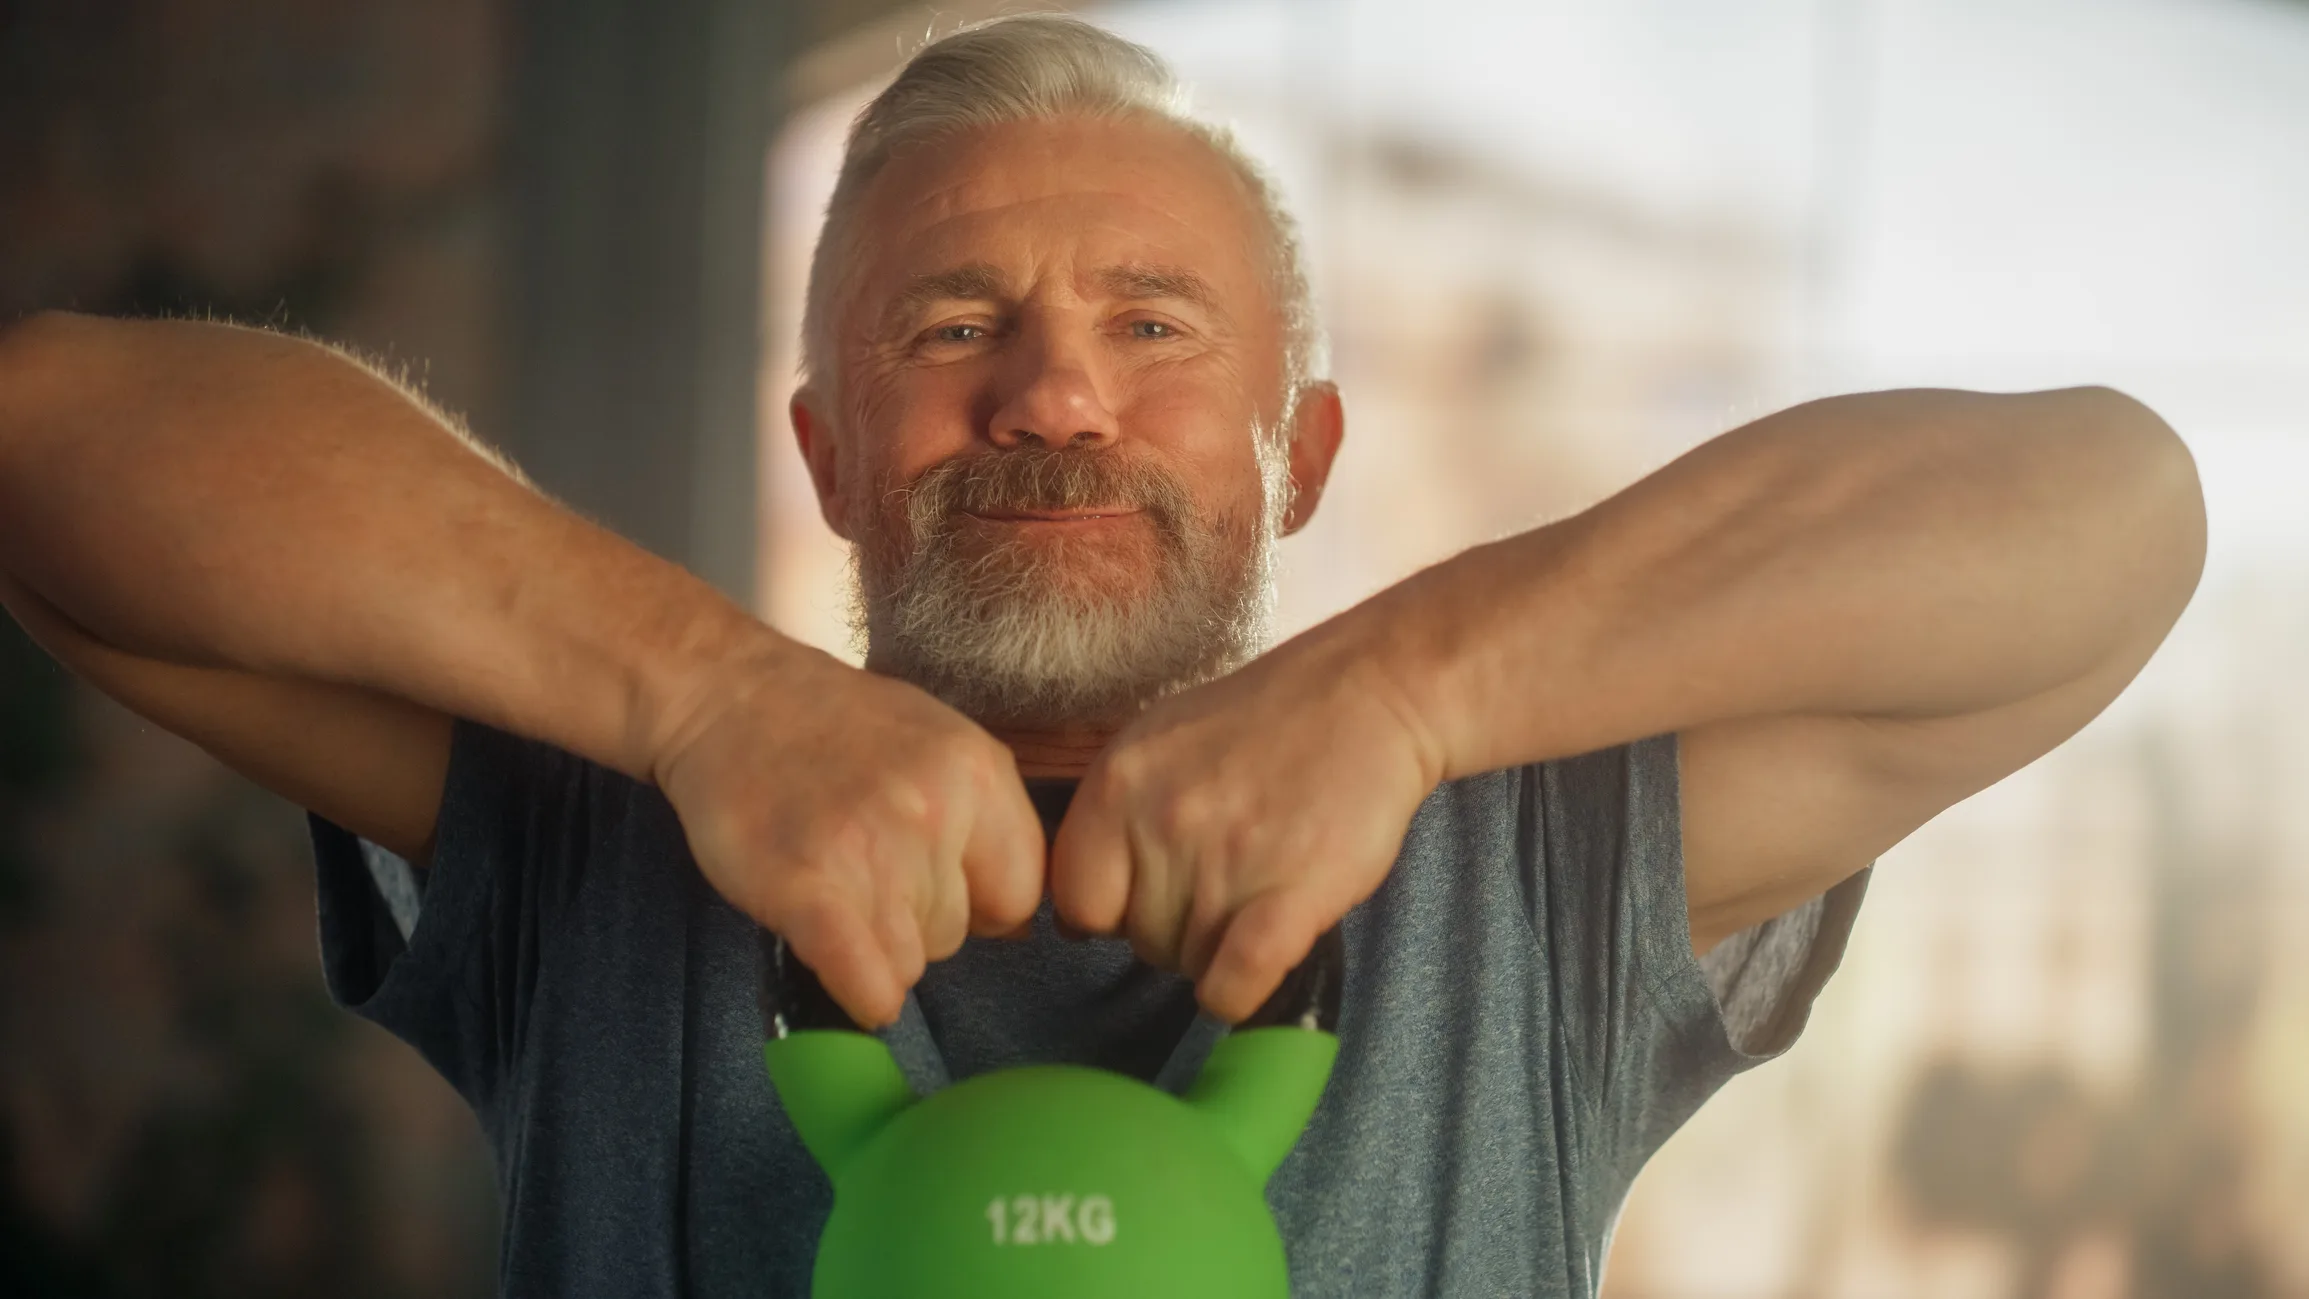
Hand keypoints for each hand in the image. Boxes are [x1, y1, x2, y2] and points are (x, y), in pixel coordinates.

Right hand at [651, 636, 1044, 1028]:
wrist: (729, 694)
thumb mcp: (941, 744)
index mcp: (979, 771)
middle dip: (913, 922)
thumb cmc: (836, 727)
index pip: (1018, 895)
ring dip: (871, 947)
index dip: (978, 905)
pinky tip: (854, 987)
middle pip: (956, 934)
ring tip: (832, 889)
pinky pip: (864, 977)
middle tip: (860, 871)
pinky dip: (862, 996)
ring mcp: (869, 848)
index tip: (936, 888)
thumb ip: (985, 819)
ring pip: (907, 962)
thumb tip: (1018, 924)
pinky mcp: (806, 887)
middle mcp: (934, 809)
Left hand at [1049, 619, 1445, 1022]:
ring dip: (1220, 949)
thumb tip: (1071, 915)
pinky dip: (1236, 992)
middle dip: (1175, 929)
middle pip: (1137, 940)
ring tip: (1258, 890)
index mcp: (1116, 784)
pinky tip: (1251, 967)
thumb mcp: (1156, 743)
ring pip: (1190, 965)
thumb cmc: (1261, 722)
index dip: (1111, 909)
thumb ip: (1108, 818)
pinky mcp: (1291, 895)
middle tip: (1225, 882)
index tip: (1148, 893)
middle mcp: (1160, 823)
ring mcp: (1225, 862)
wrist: (1368, 695)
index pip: (1075, 900)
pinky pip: (1233, 982)